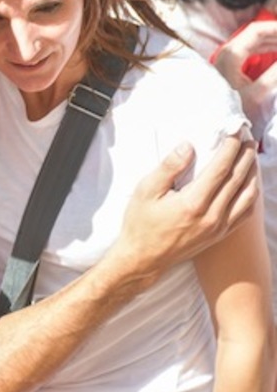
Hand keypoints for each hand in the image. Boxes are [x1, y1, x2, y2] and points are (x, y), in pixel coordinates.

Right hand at [107, 135, 258, 287]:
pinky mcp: (219, 235)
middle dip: (245, 156)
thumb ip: (168, 168)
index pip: (220, 169)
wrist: (143, 258)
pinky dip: (250, 195)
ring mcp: (218, 228)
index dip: (229, 149)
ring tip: (251, 157)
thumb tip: (187, 146)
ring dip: (252, 174)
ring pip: (246, 196)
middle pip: (237, 180)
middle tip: (247, 139)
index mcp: (193, 203)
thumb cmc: (140, 223)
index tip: (234, 133)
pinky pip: (244, 213)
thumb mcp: (145, 191)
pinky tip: (248, 185)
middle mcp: (211, 216)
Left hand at [213, 21, 276, 135]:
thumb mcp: (257, 94)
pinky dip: (268, 51)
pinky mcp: (230, 69)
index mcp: (231, 54)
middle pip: (257, 35)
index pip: (257, 30)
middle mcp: (227, 53)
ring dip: (274, 43)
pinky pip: (253, 52)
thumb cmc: (230, 111)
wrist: (210, 126)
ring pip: (256, 43)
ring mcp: (227, 60)